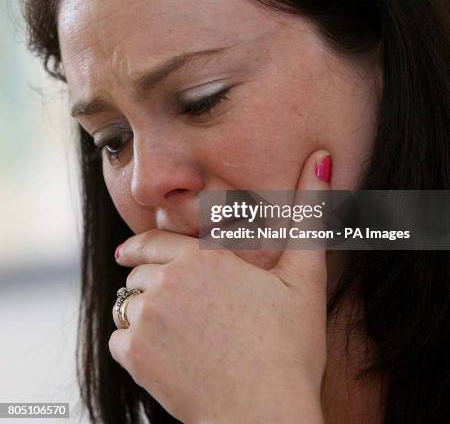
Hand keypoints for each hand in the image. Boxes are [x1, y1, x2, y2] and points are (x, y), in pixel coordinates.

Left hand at [109, 150, 331, 423]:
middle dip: (151, 282)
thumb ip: (309, 215)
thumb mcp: (304, 278)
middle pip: (140, 273)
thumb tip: (321, 156)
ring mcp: (148, 320)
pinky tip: (166, 357)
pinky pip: (120, 339)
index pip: (154, 241)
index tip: (127, 251)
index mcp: (203, 259)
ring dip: (143, 313)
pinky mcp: (136, 358)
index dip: (140, 246)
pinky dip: (135, 346)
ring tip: (174, 333)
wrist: (265, 416)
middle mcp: (168, 282)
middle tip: (173, 304)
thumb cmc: (289, 349)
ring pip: (129, 305)